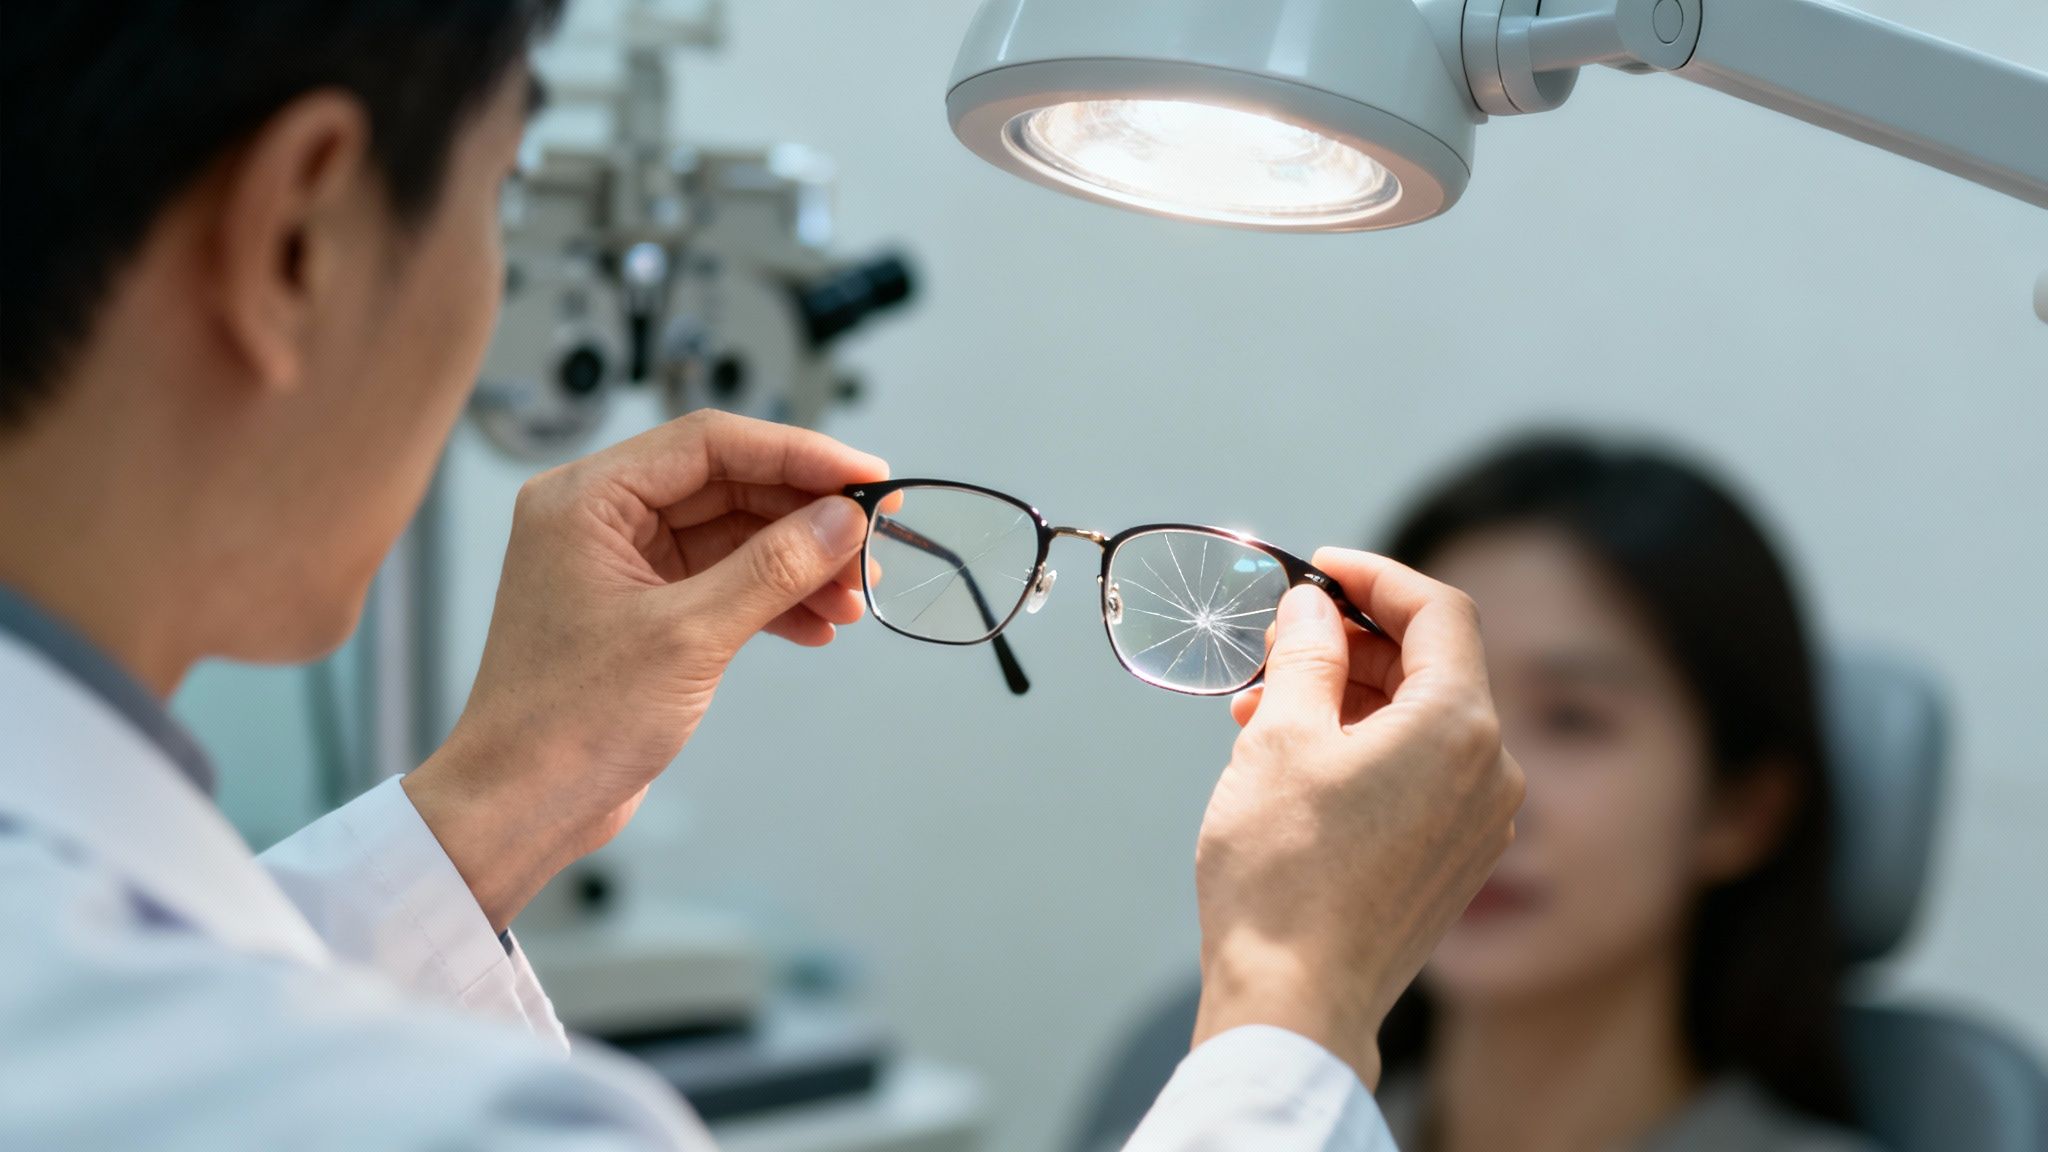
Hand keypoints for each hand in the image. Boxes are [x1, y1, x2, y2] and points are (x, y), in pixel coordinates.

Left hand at [403, 411, 886, 929]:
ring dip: (798, 564)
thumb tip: (844, 521)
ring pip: (733, 537)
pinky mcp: (643, 610)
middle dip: (806, 518)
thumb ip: (772, 569)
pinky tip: (818, 627)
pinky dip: (772, 600)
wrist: (521, 806)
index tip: (868, 479)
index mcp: (587, 498)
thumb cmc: (571, 720)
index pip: (711, 444)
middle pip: (728, 485)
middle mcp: (600, 518)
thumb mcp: (688, 637)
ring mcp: (621, 565)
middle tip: (874, 544)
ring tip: (855, 599)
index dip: (799, 454)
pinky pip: (722, 581)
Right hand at [1190, 549, 1523, 1087]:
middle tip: (1276, 641)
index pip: (1438, 611)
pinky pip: (1421, 775)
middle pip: (1431, 666)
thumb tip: (1311, 609)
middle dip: (1350, 642)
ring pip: (1421, 724)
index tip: (1317, 570)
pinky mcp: (1456, 863)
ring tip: (1263, 707)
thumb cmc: (1283, 873)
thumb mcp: (1278, 737)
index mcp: (1460, 727)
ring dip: (1348, 697)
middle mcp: (1492, 771)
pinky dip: (1365, 748)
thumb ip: (1304, 654)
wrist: (1295, 1003)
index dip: (1374, 576)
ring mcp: (1481, 823)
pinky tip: (1296, 758)